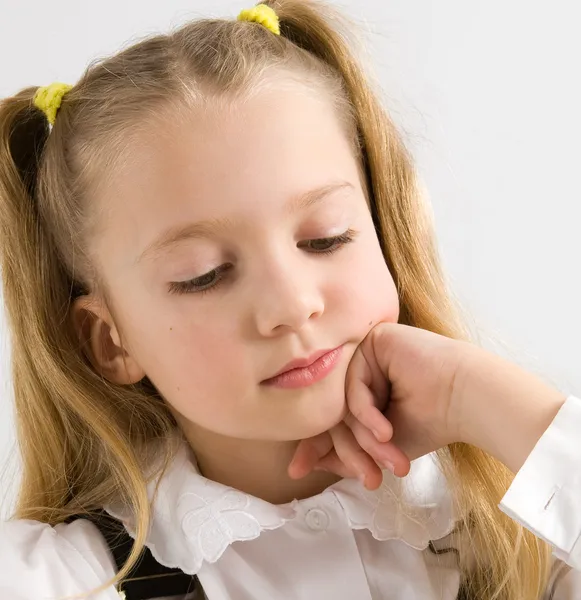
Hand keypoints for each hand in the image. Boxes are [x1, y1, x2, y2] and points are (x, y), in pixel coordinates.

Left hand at [289, 322, 565, 485]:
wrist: (469, 401)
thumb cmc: (432, 421)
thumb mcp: (380, 445)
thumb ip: (343, 451)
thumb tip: (301, 464)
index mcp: (361, 385)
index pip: (330, 416)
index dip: (317, 446)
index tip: (299, 472)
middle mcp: (359, 365)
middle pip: (334, 412)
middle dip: (353, 451)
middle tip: (371, 479)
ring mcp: (364, 350)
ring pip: (343, 403)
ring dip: (367, 439)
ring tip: (390, 460)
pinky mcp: (373, 340)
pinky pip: (354, 385)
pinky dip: (368, 414)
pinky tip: (387, 431)